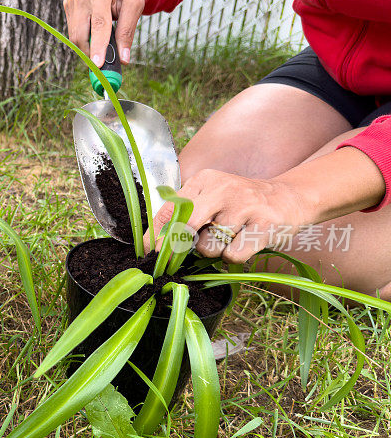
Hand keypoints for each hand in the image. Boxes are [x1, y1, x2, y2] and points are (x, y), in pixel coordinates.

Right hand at [63, 0, 144, 66]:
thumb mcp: (135, 7)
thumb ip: (127, 32)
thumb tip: (123, 59)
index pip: (98, 24)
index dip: (97, 46)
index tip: (98, 65)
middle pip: (80, 33)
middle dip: (90, 53)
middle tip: (102, 65)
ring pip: (74, 35)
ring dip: (87, 46)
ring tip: (101, 44)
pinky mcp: (67, 4)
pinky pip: (73, 30)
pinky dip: (84, 38)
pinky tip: (94, 31)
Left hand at [148, 169, 310, 263]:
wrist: (288, 198)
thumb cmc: (239, 204)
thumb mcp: (209, 196)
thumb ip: (181, 212)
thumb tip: (150, 241)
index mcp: (204, 180)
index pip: (170, 209)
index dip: (156, 234)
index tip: (149, 251)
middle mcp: (223, 189)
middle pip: (186, 226)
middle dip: (179, 244)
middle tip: (183, 252)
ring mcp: (245, 207)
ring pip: (208, 247)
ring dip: (213, 251)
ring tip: (227, 238)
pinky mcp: (264, 226)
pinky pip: (233, 256)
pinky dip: (233, 256)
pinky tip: (243, 243)